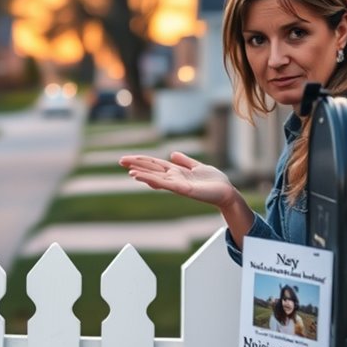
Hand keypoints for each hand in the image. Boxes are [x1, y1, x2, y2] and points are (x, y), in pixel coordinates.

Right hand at [119, 152, 237, 207]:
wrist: (226, 192)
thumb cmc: (214, 182)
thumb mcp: (198, 166)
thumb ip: (185, 161)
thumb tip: (172, 154)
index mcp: (177, 172)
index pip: (155, 164)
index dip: (142, 160)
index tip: (128, 159)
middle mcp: (174, 178)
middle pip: (151, 169)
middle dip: (136, 165)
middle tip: (120, 161)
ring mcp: (176, 184)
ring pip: (155, 177)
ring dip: (141, 173)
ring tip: (128, 170)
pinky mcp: (182, 189)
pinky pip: (164, 183)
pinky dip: (152, 180)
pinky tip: (143, 177)